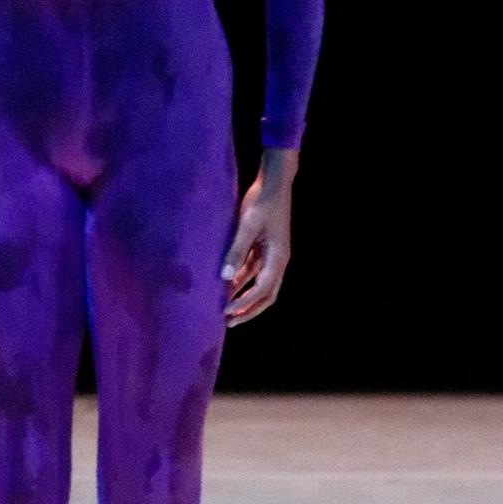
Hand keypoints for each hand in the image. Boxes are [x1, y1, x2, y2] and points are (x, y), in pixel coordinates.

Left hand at [220, 148, 297, 325]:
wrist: (273, 182)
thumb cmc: (262, 201)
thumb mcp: (247, 225)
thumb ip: (236, 251)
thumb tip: (225, 278)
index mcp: (278, 258)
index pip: (262, 290)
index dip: (244, 303)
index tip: (225, 311)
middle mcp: (278, 260)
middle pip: (265, 295)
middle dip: (248, 310)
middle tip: (228, 322)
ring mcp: (272, 254)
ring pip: (259, 284)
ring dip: (243, 296)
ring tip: (224, 308)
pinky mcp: (264, 247)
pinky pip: (253, 270)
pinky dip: (241, 280)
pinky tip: (225, 284)